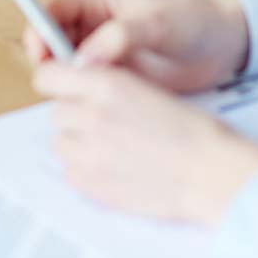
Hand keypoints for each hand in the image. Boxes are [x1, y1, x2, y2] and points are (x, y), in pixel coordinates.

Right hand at [23, 0, 249, 91]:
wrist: (220, 49)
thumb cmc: (195, 23)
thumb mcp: (160, 24)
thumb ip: (122, 35)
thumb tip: (85, 59)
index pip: (48, 10)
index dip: (38, 33)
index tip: (42, 57)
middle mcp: (89, 22)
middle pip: (47, 44)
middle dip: (50, 64)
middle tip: (69, 84)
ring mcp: (96, 50)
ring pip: (61, 69)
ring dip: (66, 83)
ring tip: (89, 95)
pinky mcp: (106, 76)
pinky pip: (80, 87)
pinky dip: (81, 97)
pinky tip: (98, 106)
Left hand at [35, 62, 257, 225]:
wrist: (207, 171)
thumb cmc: (191, 130)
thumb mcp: (148, 87)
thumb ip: (109, 83)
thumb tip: (83, 83)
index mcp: (107, 84)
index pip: (49, 74)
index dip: (56, 77)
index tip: (64, 82)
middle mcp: (91, 115)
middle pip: (57, 108)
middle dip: (75, 110)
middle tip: (104, 117)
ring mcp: (87, 152)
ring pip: (60, 140)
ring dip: (78, 139)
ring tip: (112, 142)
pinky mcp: (88, 184)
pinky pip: (69, 169)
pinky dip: (84, 166)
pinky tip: (113, 163)